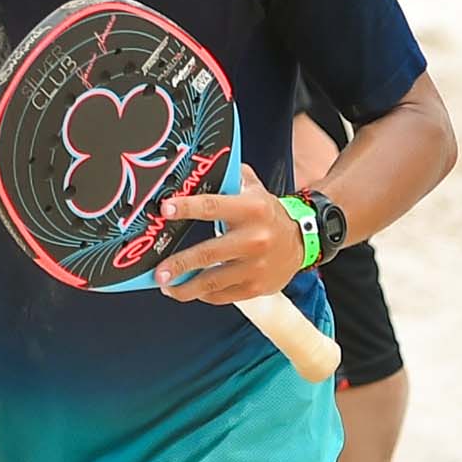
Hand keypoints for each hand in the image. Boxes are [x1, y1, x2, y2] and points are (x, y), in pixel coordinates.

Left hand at [159, 166, 301, 305]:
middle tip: (158, 272)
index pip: (212, 206)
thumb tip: (198, 166)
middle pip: (208, 254)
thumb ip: (229, 178)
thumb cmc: (268, 214)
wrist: (303, 241)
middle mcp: (254, 239)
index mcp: (251, 209)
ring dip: (185, 287)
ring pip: (212, 282)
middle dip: (179, 264)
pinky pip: (222, 295)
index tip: (165, 209)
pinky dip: (203, 294)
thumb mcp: (254, 190)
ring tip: (166, 286)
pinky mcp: (256, 287)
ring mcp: (256, 267)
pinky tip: (191, 290)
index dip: (187, 208)